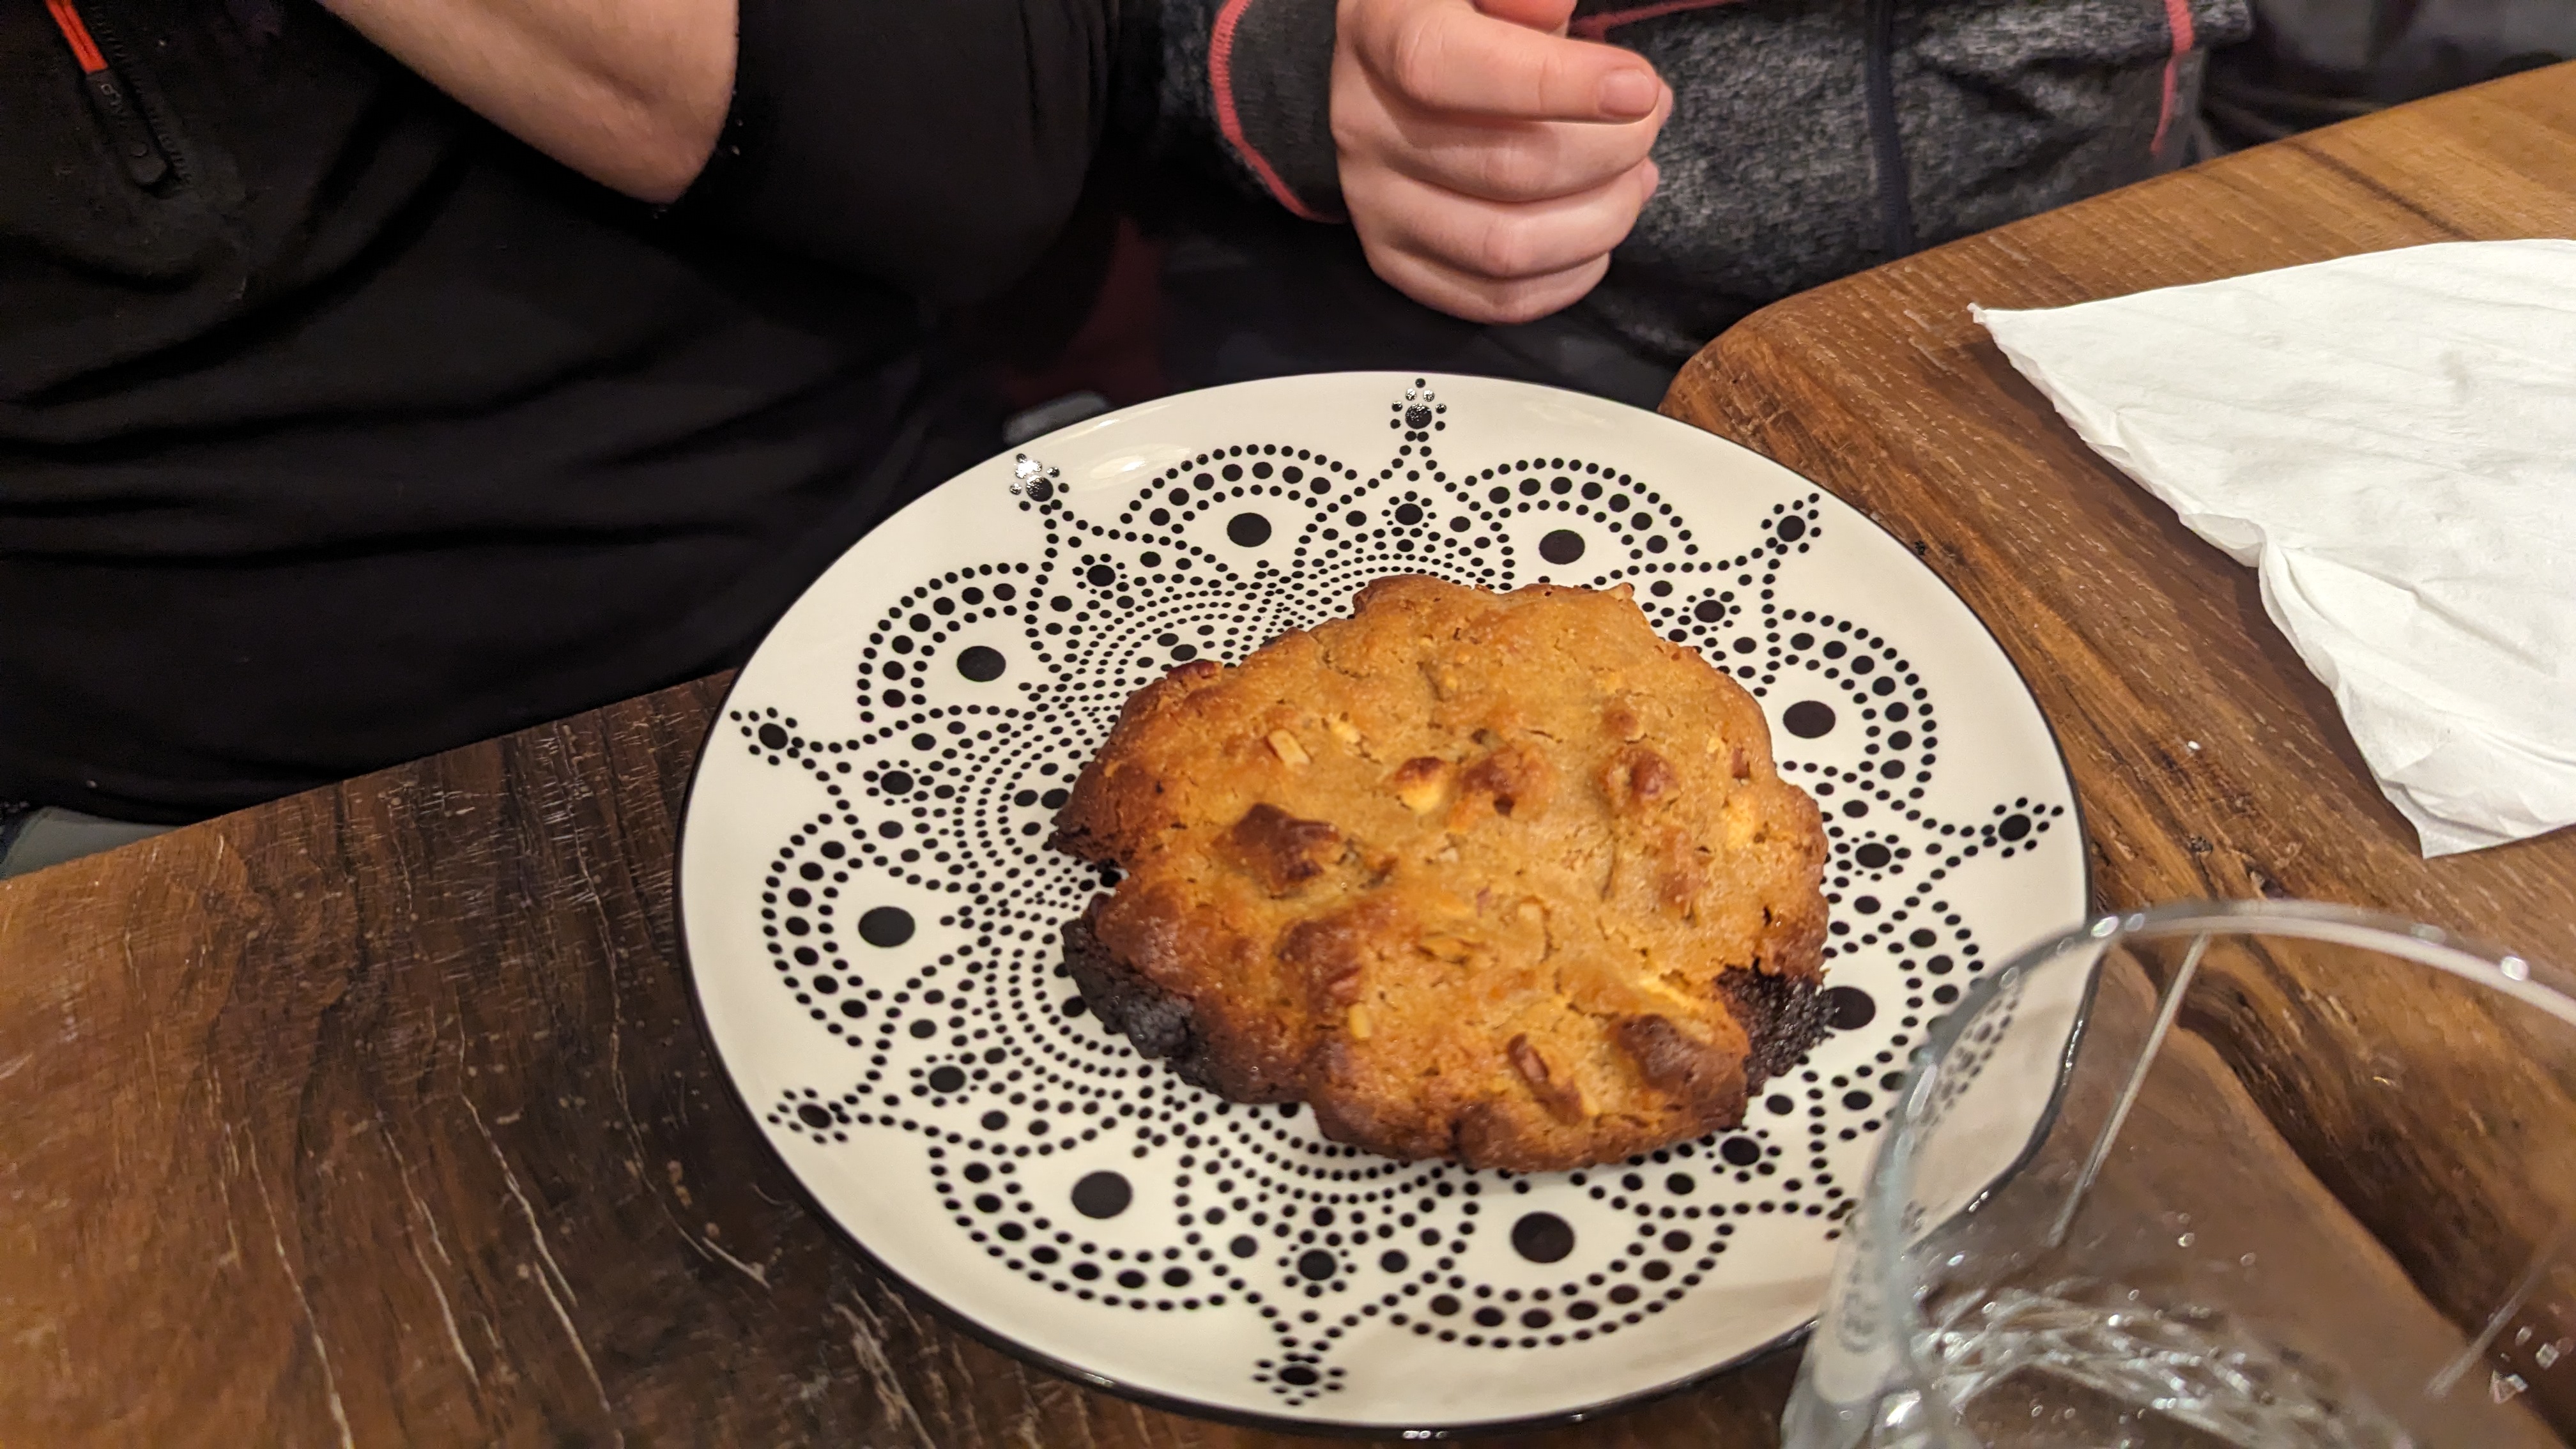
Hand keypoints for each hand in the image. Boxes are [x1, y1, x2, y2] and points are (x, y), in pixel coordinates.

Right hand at [1332, 0, 1668, 323]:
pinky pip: (1495, 300)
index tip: (1638, 88)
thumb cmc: (1468, 15)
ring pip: (1506, 249)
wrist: (1396, 70)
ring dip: (1601, 220)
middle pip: (1504, 169)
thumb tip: (1552, 8)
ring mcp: (1376, 203)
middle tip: (1649, 121)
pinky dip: (1569, 277)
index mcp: (1382, 32)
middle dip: (1610, 151)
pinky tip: (1598, 231)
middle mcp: (1365, 125)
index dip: (1555, 85)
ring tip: (1636, 176)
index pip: (1446, 69)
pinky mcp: (1397, 260)